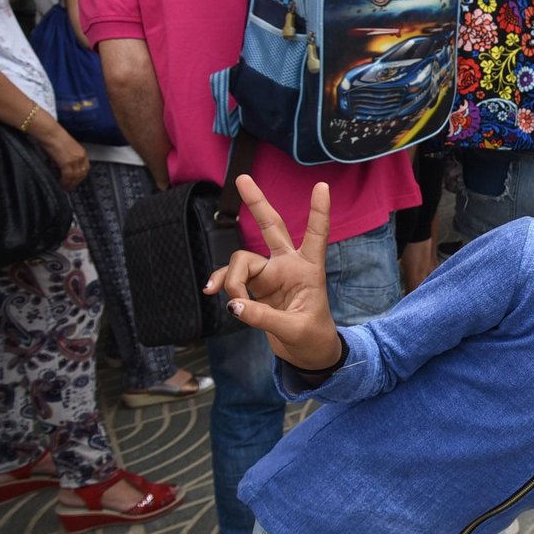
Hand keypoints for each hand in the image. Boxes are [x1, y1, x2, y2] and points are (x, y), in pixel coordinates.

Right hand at [29, 116, 88, 188]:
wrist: (49, 132)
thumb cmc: (54, 138)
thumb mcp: (64, 150)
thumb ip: (65, 160)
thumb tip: (59, 169)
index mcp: (81, 153)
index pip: (85, 168)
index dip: (81, 176)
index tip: (76, 181)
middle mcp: (81, 157)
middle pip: (82, 174)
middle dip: (76, 182)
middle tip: (70, 188)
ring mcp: (75, 160)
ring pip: (75, 177)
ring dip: (70, 184)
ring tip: (65, 188)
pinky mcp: (67, 162)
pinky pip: (68, 176)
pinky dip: (65, 182)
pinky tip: (61, 184)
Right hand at [203, 176, 339, 369]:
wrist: (307, 355)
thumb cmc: (312, 339)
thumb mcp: (294, 330)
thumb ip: (263, 318)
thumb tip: (233, 305)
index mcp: (309, 269)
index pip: (316, 235)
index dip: (318, 211)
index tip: (322, 186)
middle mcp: (288, 266)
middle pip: (271, 228)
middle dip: (257, 204)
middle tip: (242, 179)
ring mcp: (270, 275)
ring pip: (242, 261)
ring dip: (232, 279)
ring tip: (234, 304)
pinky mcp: (255, 288)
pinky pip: (231, 279)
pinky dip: (220, 283)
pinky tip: (211, 291)